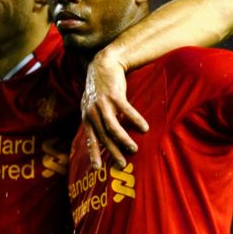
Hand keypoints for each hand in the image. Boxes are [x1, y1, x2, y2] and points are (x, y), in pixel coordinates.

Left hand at [81, 53, 148, 169]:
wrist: (103, 64)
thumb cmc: (99, 87)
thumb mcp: (91, 104)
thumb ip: (95, 119)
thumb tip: (102, 137)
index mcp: (87, 116)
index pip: (90, 139)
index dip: (93, 154)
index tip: (97, 169)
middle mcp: (92, 111)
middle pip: (103, 136)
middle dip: (112, 152)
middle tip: (122, 164)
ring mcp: (102, 103)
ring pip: (112, 126)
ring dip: (123, 139)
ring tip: (134, 149)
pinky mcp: (114, 94)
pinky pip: (126, 110)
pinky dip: (135, 119)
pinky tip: (144, 128)